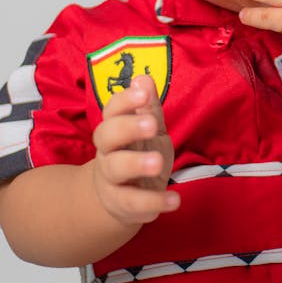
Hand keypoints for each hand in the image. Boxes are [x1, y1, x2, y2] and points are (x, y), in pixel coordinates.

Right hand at [92, 74, 179, 225]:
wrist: (120, 197)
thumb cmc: (137, 152)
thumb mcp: (148, 128)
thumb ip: (148, 107)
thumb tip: (144, 78)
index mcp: (115, 128)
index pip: (112, 110)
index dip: (125, 101)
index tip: (143, 94)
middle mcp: (107, 151)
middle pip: (106, 135)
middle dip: (128, 127)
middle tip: (151, 125)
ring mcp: (111, 179)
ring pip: (115, 168)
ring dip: (136, 163)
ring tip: (158, 163)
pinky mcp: (121, 204)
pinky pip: (133, 203)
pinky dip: (154, 202)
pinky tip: (175, 200)